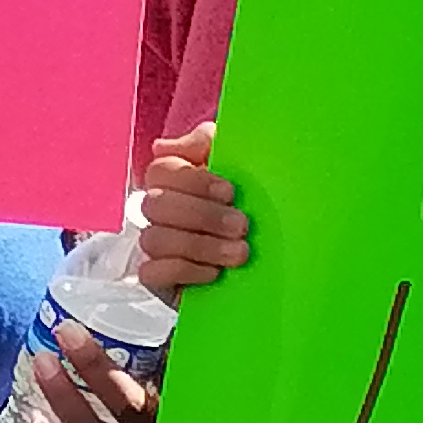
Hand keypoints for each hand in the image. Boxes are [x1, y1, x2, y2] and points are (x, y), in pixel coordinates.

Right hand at [136, 120, 247, 295]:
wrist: (272, 262)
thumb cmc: (252, 206)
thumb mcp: (240, 166)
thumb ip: (206, 143)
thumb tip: (164, 146)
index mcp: (174, 178)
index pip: (161, 169)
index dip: (193, 180)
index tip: (230, 192)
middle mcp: (159, 210)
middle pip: (155, 204)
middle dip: (202, 215)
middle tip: (241, 226)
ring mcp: (156, 245)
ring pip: (154, 239)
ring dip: (200, 246)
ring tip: (238, 253)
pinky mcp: (157, 279)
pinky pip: (150, 272)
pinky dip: (184, 271)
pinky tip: (214, 273)